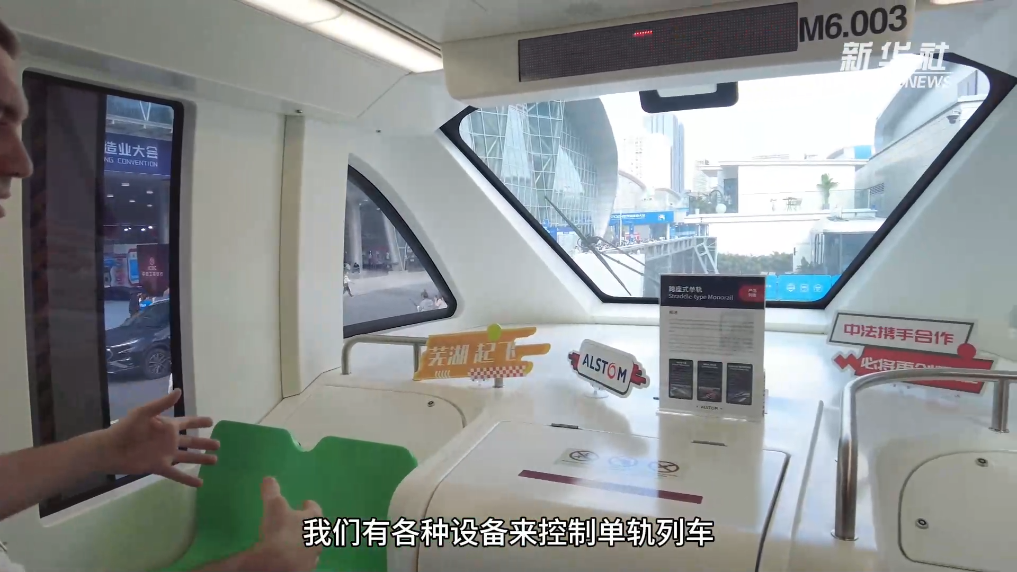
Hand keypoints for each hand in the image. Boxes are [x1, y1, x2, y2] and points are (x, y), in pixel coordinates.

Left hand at [98, 389, 219, 486]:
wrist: (111, 449)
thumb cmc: (126, 429)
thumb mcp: (143, 413)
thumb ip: (162, 404)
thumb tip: (179, 391)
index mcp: (167, 426)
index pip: (187, 422)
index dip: (199, 421)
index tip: (211, 421)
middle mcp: (169, 440)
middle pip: (191, 441)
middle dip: (204, 442)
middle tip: (219, 444)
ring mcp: (165, 454)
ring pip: (188, 457)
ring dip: (201, 459)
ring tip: (215, 460)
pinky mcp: (159, 467)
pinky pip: (177, 474)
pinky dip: (188, 479)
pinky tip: (200, 483)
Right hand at [245, 477, 323, 571]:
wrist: (279, 564)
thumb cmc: (280, 531)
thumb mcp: (273, 507)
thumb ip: (272, 492)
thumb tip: (268, 478)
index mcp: (314, 519)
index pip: (315, 509)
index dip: (309, 506)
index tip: (306, 503)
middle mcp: (319, 537)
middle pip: (317, 529)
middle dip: (308, 526)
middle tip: (299, 524)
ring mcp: (313, 556)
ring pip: (312, 548)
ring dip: (305, 544)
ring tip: (295, 543)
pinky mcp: (306, 570)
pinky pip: (304, 563)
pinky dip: (299, 560)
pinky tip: (291, 560)